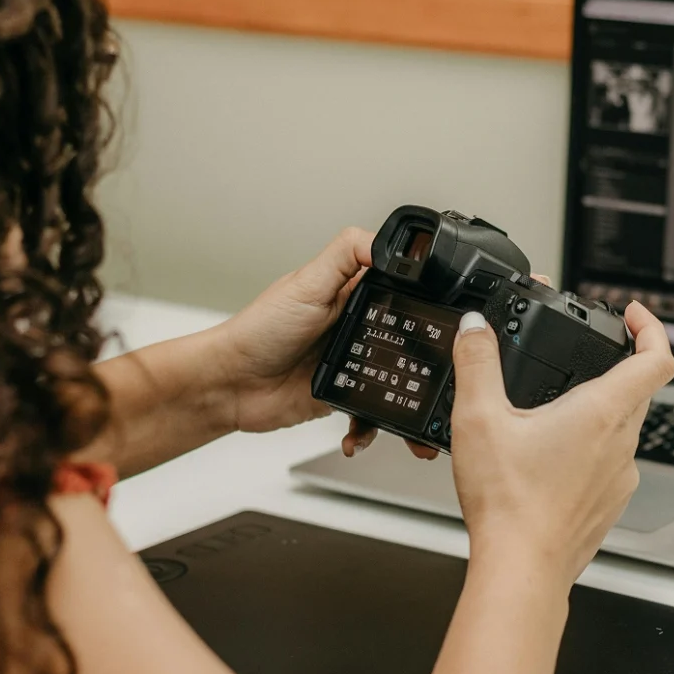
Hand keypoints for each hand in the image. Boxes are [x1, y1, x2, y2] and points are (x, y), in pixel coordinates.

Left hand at [217, 227, 434, 457]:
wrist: (230, 385)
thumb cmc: (258, 331)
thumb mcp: (306, 283)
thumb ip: (347, 253)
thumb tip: (389, 241)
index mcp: (352, 293)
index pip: (401, 288)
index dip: (423, 297)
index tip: (442, 311)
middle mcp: (355, 326)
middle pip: (408, 337)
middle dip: (424, 357)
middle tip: (435, 369)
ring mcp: (352, 362)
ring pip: (397, 379)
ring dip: (405, 398)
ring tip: (411, 411)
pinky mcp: (345, 395)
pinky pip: (372, 414)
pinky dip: (371, 427)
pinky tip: (361, 432)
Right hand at [447, 301, 673, 588]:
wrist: (520, 570)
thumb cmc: (508, 504)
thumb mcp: (478, 418)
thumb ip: (477, 363)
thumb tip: (476, 327)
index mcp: (602, 413)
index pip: (656, 358)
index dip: (650, 327)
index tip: (631, 315)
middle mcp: (621, 443)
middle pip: (638, 389)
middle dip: (613, 365)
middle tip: (580, 354)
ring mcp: (619, 477)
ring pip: (622, 427)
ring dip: (598, 410)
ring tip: (553, 408)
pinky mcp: (608, 504)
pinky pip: (609, 462)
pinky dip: (589, 448)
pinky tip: (549, 458)